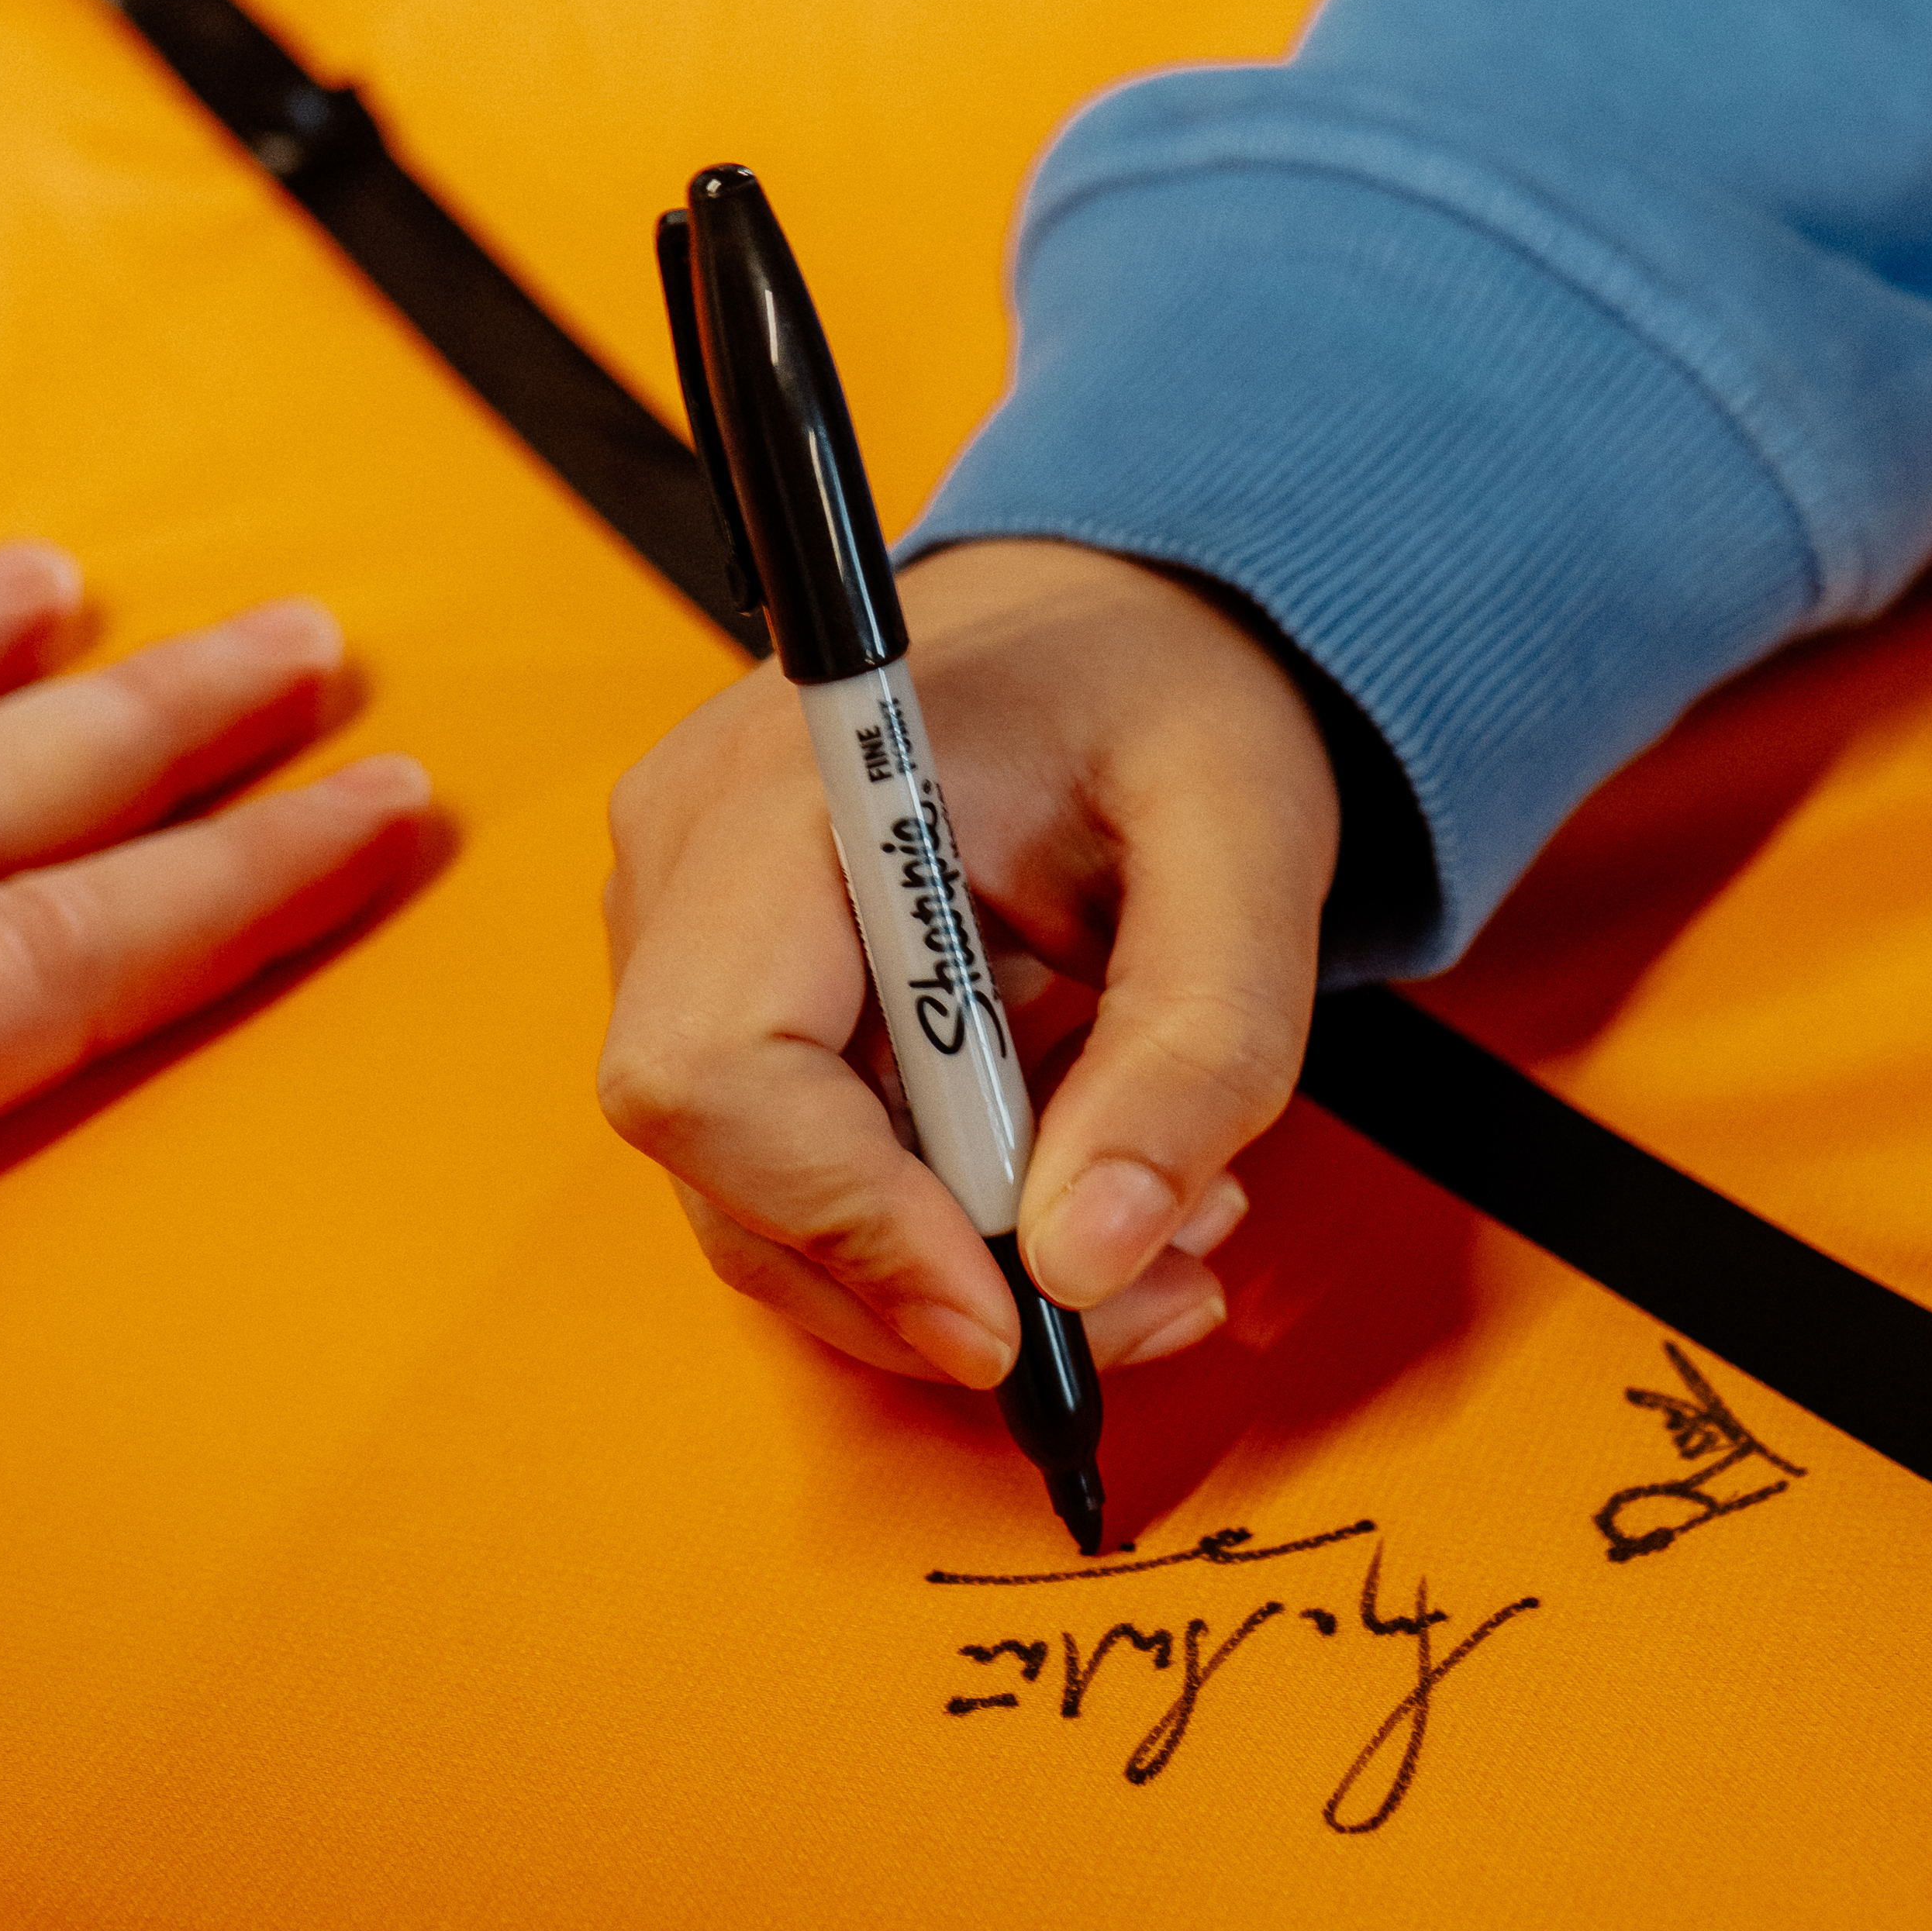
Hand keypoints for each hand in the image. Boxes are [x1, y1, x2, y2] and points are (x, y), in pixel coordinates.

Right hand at [598, 540, 1334, 1389]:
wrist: (1122, 621)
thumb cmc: (1164, 689)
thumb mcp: (1244, 840)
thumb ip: (1196, 1043)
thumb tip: (1090, 1257)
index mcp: (784, 791)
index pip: (715, 1069)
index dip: (848, 1222)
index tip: (1014, 1309)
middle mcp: (687, 869)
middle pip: (732, 1177)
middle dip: (936, 1281)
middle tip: (1149, 1294)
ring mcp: (689, 939)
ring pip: (766, 1209)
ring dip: (956, 1273)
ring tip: (1157, 1235)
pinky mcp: (735, 998)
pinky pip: (807, 1171)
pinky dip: (945, 1229)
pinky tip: (1088, 1193)